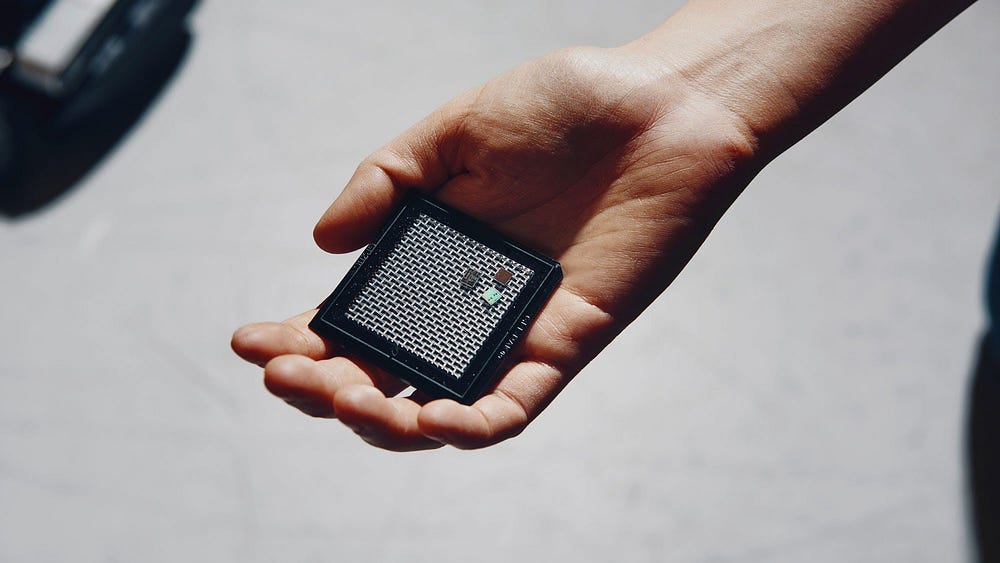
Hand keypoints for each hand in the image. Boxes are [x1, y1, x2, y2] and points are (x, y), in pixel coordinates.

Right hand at [232, 46, 756, 450]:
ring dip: (384, 421)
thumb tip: (323, 243)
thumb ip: (387, 181)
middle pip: (381, 375)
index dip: (296, 339)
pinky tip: (432, 420)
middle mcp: (463, 306)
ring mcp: (513, 331)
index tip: (248, 342)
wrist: (664, 106)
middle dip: (323, 389)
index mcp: (428, 258)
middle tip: (288, 375)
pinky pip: (516, 405)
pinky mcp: (568, 343)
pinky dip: (474, 424)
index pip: (350, 319)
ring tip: (344, 400)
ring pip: (438, 408)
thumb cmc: (568, 107)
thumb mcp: (456, 130)